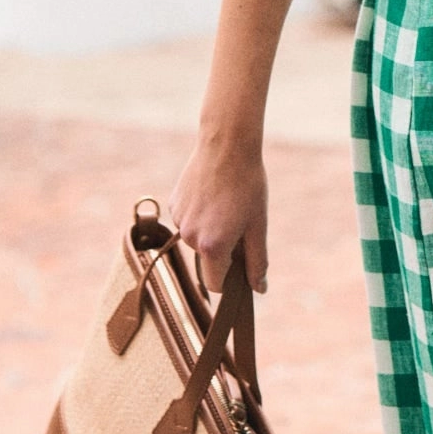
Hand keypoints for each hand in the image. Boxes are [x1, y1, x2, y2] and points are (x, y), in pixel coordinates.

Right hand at [168, 134, 267, 292]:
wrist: (226, 144)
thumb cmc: (248, 185)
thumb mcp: (258, 225)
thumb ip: (257, 261)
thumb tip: (259, 289)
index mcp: (212, 246)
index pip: (215, 284)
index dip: (230, 279)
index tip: (242, 264)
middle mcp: (190, 237)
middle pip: (207, 261)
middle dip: (223, 251)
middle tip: (240, 223)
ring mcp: (178, 220)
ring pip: (197, 240)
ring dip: (211, 232)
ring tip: (226, 204)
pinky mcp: (173, 205)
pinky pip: (188, 221)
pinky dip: (201, 216)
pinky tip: (213, 194)